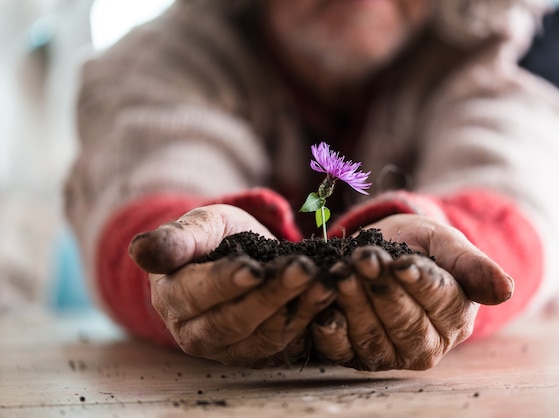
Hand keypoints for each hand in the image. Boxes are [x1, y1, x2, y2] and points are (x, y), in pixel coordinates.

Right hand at [129, 204, 335, 366]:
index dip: (226, 282)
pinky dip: (310, 318)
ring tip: (324, 280)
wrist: (235, 254)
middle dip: (273, 295)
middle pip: (235, 321)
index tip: (254, 268)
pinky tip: (328, 293)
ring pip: (264, 335)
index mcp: (174, 299)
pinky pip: (286, 342)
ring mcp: (230, 348)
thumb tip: (140, 252)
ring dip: (298, 308)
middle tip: (304, 269)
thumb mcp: (197, 226)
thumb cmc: (212, 237)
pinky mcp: (259, 353)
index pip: (198, 295)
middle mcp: (197, 333)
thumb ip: (175, 239)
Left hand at [311, 214, 513, 370]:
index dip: (418, 283)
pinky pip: (342, 351)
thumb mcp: (447, 244)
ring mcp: (388, 354)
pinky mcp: (355, 355)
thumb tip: (506, 290)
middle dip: (381, 289)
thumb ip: (472, 265)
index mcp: (455, 318)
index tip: (401, 263)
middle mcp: (425, 345)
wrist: (383, 250)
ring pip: (372, 336)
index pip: (439, 303)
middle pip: (404, 323)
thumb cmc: (421, 246)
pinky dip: (332, 333)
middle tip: (363, 260)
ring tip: (341, 272)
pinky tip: (325, 311)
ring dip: (354, 303)